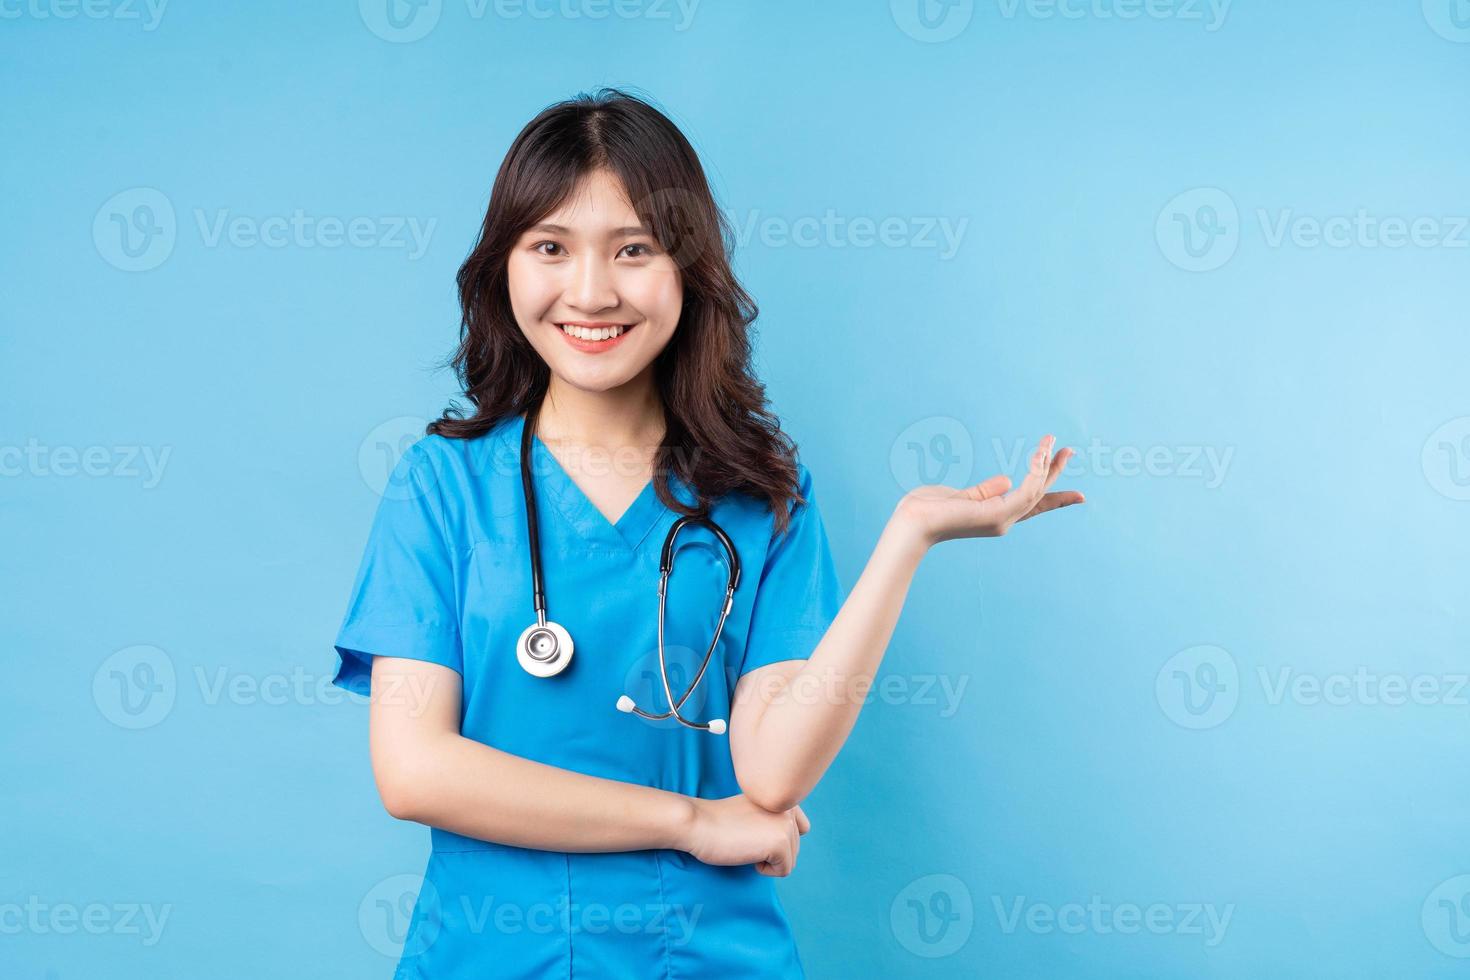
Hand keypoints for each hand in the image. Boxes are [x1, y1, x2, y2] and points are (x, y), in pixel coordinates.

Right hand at [682, 794, 810, 876]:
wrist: (697, 823)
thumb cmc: (718, 821)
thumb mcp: (754, 810)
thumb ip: (774, 816)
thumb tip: (789, 839)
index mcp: (782, 797)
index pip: (802, 827)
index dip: (777, 838)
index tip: (753, 832)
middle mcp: (789, 807)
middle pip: (794, 848)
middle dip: (770, 851)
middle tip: (744, 837)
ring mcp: (786, 824)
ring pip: (790, 860)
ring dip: (768, 860)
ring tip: (745, 843)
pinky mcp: (780, 842)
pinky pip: (783, 871)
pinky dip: (765, 870)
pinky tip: (746, 853)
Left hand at [895, 434, 1084, 547]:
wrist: (913, 523)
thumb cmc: (929, 510)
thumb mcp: (963, 496)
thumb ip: (986, 490)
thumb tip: (1008, 479)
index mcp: (994, 516)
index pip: (1029, 504)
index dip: (1052, 496)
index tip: (1076, 494)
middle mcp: (1002, 521)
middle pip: (1038, 495)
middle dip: (1053, 473)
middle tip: (1069, 450)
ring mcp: (1002, 519)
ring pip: (1035, 490)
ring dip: (1046, 464)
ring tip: (1050, 440)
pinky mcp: (999, 514)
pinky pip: (1027, 490)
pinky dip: (1037, 471)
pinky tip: (1040, 454)